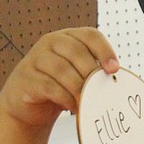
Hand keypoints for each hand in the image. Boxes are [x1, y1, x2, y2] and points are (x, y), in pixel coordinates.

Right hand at [0, 27, 119, 130]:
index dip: (105, 50)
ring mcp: (35, 58)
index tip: (114, 70)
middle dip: (91, 73)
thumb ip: (93, 73)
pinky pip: (50, 86)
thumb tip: (116, 81)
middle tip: (100, 92)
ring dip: (79, 89)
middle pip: (77, 51)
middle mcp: (50, 42)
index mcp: (68, 37)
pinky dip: (65, 99)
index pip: (90, 35)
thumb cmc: (59, 88)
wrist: (28, 104)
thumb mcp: (78, 75)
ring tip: (87, 103)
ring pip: (62, 69)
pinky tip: (73, 107)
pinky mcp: (26, 77)